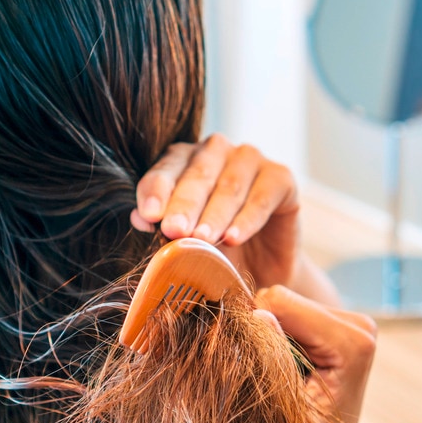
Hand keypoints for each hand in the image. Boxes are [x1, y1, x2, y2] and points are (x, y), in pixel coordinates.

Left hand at [132, 134, 298, 288]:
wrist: (263, 270)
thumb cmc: (218, 250)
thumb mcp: (186, 242)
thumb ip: (163, 226)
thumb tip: (140, 217)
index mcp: (184, 160)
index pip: (166, 169)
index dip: (156, 191)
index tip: (149, 215)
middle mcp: (217, 152)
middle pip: (197, 175)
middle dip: (184, 205)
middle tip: (174, 230)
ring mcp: (250, 160)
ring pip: (229, 186)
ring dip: (215, 214)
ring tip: (203, 240)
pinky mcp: (281, 177)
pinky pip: (263, 196)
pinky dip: (248, 218)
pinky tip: (235, 237)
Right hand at [253, 285, 377, 422]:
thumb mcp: (286, 407)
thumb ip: (274, 358)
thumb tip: (256, 313)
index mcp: (353, 342)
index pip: (280, 302)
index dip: (254, 328)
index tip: (253, 366)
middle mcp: (359, 325)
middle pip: (281, 297)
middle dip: (264, 330)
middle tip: (270, 374)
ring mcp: (351, 323)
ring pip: (282, 302)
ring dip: (271, 334)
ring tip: (281, 374)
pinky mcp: (339, 325)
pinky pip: (289, 312)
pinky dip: (279, 335)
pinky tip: (289, 367)